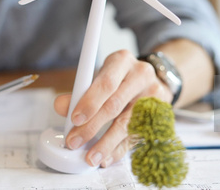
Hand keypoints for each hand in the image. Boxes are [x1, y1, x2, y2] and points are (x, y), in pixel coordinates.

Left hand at [54, 50, 170, 167]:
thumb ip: (80, 91)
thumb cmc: (121, 78)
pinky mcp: (160, 115)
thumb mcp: (101, 76)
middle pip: (115, 105)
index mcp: (122, 61)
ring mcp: (153, 95)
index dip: (90, 102)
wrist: (154, 79)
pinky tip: (106, 158)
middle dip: (92, 126)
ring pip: (127, 124)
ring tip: (90, 157)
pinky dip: (119, 150)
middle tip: (75, 141)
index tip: (74, 119)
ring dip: (106, 143)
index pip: (106, 82)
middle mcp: (141, 75)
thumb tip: (60, 106)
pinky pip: (137, 136)